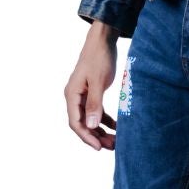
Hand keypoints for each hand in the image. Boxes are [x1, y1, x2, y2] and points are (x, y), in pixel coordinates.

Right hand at [64, 21, 119, 150]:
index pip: (76, 122)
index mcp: (72, 94)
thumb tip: (90, 125)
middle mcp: (75, 97)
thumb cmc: (99, 58)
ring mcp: (83, 96)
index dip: (87, 137)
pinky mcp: (92, 93)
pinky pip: (97, 112)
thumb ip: (94, 104)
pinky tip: (117, 127)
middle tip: (112, 146)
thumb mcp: (98, 81)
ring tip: (115, 141)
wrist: (102, 40)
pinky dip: (106, 120)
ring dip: (101, 131)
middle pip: (83, 124)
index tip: (99, 147)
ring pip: (90, 120)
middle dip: (96, 136)